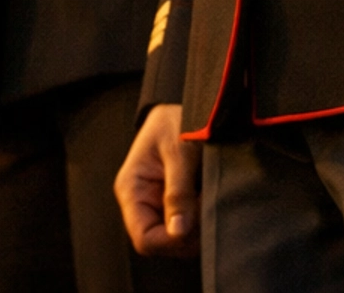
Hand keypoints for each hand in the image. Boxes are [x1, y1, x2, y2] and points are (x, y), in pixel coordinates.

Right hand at [115, 104, 200, 258]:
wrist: (189, 102)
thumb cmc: (177, 119)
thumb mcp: (180, 150)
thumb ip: (178, 191)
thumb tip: (178, 231)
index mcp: (132, 189)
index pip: (144, 237)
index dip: (170, 241)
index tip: (195, 227)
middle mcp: (142, 202)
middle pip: (162, 242)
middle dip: (188, 234)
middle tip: (209, 210)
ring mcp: (159, 204)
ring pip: (178, 235)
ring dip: (197, 226)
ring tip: (210, 199)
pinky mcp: (176, 202)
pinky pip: (189, 222)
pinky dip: (202, 217)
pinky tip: (211, 198)